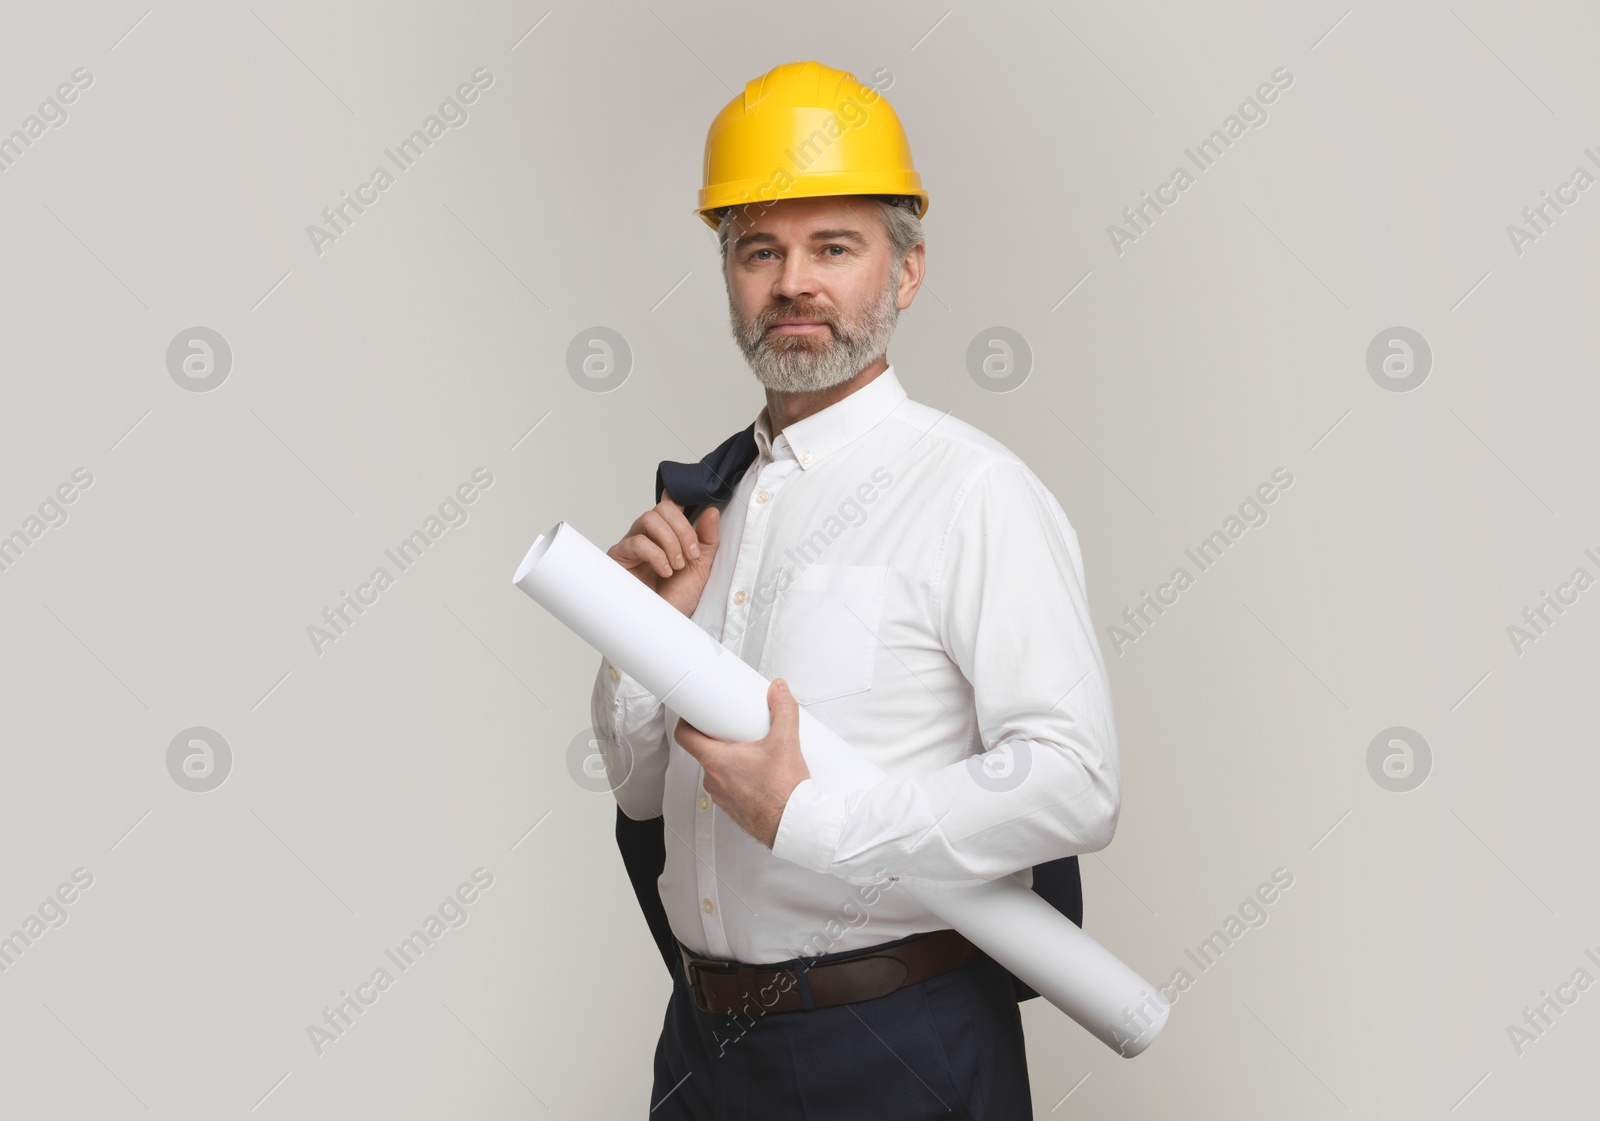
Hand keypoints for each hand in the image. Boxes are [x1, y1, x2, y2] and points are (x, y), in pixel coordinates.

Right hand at [606, 489, 719, 616]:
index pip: (670, 505)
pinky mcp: (620, 556)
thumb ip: (707, 538)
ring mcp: (633, 544)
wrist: (666, 623)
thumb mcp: (702, 565)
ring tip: (677, 565)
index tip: (692, 510)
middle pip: (662, 509)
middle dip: (682, 530)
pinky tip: (664, 571)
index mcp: (668, 534)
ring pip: (649, 519)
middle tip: (690, 555)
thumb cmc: (679, 597)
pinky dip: (657, 555)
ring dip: (670, 542)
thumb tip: (712, 512)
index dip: (680, 500)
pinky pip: (637, 542)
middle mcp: (649, 536)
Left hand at [674, 679, 810, 848]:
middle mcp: (714, 780)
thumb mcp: (786, 742)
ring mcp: (722, 796)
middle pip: (704, 751)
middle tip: (733, 727)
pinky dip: (737, 777)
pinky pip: (728, 786)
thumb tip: (779, 691)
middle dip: (717, 737)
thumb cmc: (783, 793)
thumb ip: (783, 710)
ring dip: (729, 759)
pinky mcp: (733, 808)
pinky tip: (757, 773)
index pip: (685, 736)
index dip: (687, 720)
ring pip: (717, 770)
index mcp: (717, 761)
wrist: (793, 826)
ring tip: (750, 750)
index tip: (694, 712)